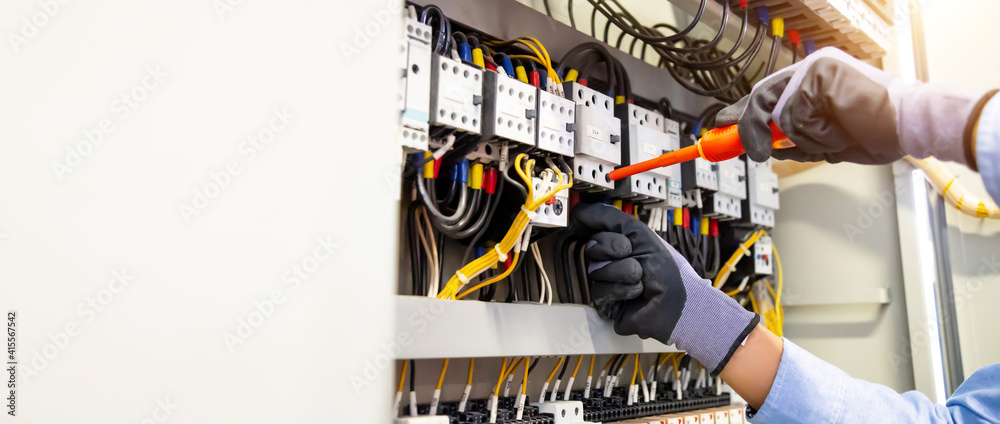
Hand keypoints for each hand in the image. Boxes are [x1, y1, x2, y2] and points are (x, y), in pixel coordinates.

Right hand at [572, 203, 757, 375]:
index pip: (590, 228)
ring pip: (595, 270)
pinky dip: (623, 290)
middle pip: (591, 247)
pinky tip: (636, 293)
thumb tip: (577, 211)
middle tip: (634, 256)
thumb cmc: (662, 265)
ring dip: (624, 271)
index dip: (605, 232)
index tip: (620, 237)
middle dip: (617, 249)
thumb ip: (608, 216)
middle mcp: (604, 259)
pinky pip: (599, 291)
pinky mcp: (602, 303)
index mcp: (612, 240)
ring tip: (640, 278)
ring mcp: (602, 281)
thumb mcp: (637, 232)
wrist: (674, 301)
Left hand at [717, 47, 984, 165]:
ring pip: (779, 113)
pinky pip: (793, 114)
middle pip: (762, 97)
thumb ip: (797, 139)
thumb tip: (770, 146)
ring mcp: (813, 71)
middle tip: (734, 141)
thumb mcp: (827, 140)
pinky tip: (836, 128)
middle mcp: (812, 71)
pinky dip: (809, 130)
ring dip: (801, 137)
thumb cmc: (879, 132)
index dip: (746, 114)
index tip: (724, 126)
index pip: (770, 95)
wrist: (909, 123)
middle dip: (746, 125)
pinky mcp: (816, 76)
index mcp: (817, 82)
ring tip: (837, 135)